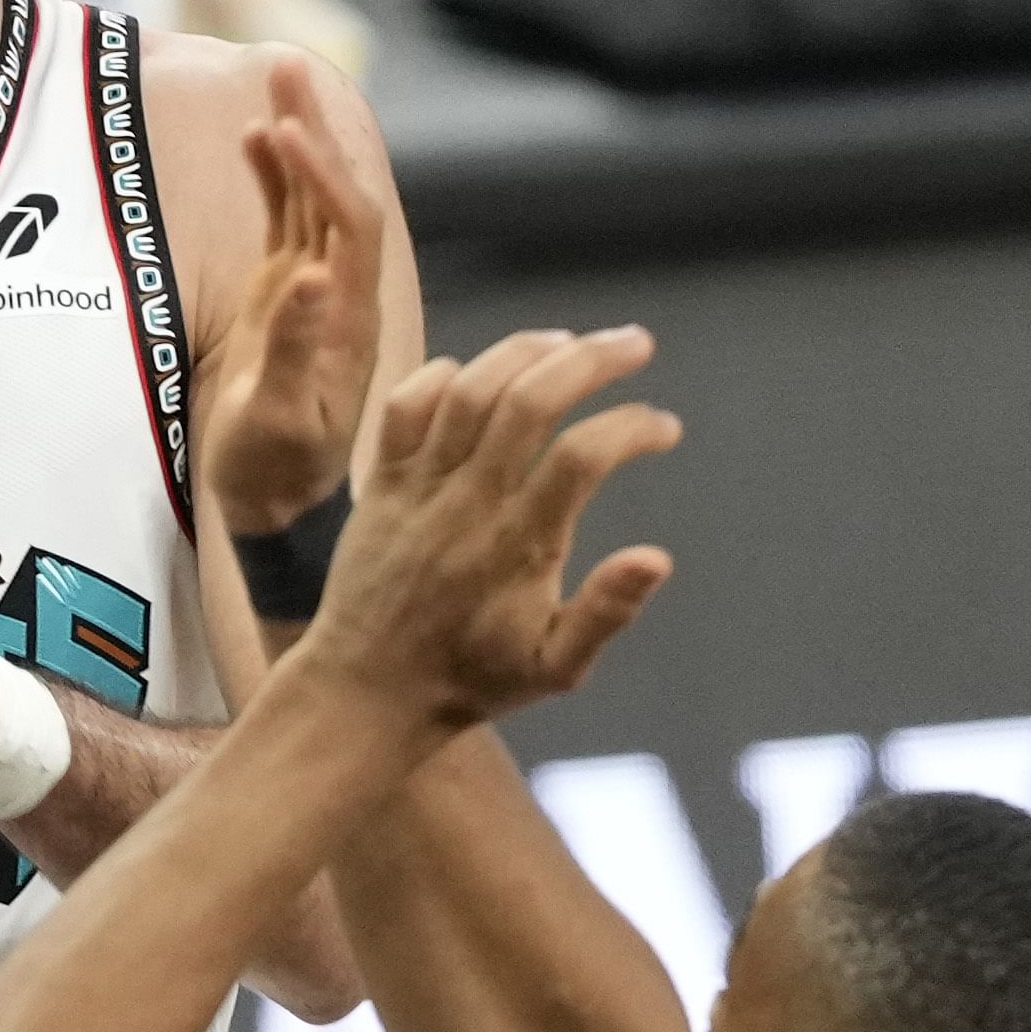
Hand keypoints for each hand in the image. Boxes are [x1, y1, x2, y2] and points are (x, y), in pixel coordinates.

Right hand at [205, 47, 381, 539]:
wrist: (272, 503)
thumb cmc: (275, 473)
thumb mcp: (281, 422)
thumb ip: (294, 350)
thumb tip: (309, 277)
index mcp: (350, 322)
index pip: (350, 229)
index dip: (325, 179)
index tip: (286, 136)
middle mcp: (341, 296)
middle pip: (338, 196)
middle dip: (316, 132)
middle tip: (287, 67)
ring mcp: (315, 293)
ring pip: (313, 199)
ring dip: (298, 139)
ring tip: (276, 75)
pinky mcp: (288, 297)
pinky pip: (286, 223)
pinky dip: (274, 177)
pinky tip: (256, 136)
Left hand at [303, 327, 679, 729]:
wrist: (366, 691)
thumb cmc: (471, 680)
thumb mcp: (553, 669)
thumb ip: (606, 612)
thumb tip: (658, 558)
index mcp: (518, 548)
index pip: (582, 458)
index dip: (631, 428)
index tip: (664, 427)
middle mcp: (468, 506)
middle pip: (530, 402)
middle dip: (591, 360)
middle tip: (636, 343)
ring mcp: (419, 489)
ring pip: (470, 390)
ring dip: (525, 351)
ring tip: (570, 341)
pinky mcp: (381, 483)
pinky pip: (404, 407)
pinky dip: (440, 376)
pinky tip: (479, 371)